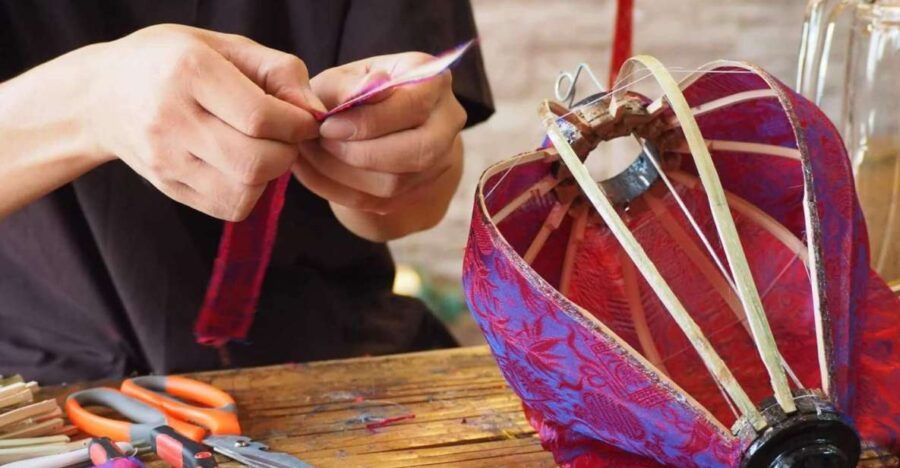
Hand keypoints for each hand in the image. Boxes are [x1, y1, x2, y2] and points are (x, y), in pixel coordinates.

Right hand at [89, 24, 324, 220]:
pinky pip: (230, 206)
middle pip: (256, 161)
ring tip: (261, 148)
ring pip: (246, 190)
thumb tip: (315, 113)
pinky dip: (250, 190)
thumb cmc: (175, 63)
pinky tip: (240, 165)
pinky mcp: (168, 187)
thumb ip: (279, 71)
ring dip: (270, 174)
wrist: (102, 96)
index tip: (303, 119)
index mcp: (190, 72)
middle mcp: (172, 119)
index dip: (297, 124)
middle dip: (287, 152)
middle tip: (285, 136)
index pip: (261, 117)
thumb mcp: (225, 46)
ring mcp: (166, 159)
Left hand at [293, 52, 465, 230]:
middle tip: (322, 144)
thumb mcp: (344, 78)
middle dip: (360, 154)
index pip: (413, 106)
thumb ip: (350, 85)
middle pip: (416, 152)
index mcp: (434, 81)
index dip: (368, 122)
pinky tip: (315, 172)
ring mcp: (440, 159)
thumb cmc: (353, 91)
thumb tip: (368, 89)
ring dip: (344, 175)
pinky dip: (340, 191)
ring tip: (311, 156)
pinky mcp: (420, 189)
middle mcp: (447, 121)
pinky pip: (380, 202)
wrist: (371, 122)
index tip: (328, 126)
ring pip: (396, 183)